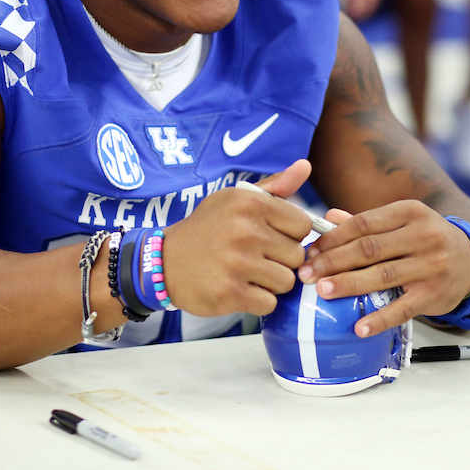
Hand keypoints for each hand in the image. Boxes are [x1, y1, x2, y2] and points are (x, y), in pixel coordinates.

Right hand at [163, 161, 312, 317]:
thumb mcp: (235, 199)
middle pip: (297, 256)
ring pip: (286, 281)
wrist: (164, 261)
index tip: (271, 238)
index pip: (303, 225)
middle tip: (256, 258)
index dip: (290, 235)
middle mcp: (246, 230)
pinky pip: (269, 302)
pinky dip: (258, 301)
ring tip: (248, 274)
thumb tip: (305, 166)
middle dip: (281, 261)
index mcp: (251, 203)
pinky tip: (239, 289)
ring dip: (271, 283)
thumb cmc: (208, 228)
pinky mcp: (230, 293)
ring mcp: (238, 263)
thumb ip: (275, 186)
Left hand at [297, 201, 469, 337]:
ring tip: (323, 291)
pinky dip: (380, 318)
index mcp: (410, 212)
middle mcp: (423, 235)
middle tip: (306, 273)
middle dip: (333, 262)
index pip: (364, 224)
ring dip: (349, 284)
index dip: (333, 238)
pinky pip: (403, 308)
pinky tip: (359, 326)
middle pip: (369, 249)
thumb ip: (367, 223)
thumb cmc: (427, 239)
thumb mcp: (403, 222)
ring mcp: (431, 265)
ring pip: (383, 276)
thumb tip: (329, 217)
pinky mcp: (435, 294)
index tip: (310, 251)